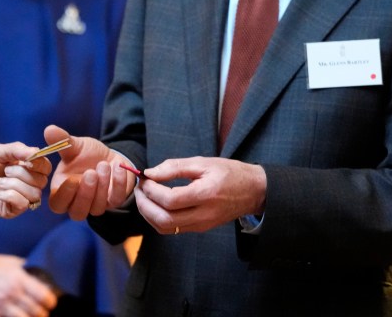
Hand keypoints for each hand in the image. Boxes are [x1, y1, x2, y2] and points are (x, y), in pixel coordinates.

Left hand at [0, 142, 50, 216]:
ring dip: (17, 185)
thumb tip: (37, 152)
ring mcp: (18, 197)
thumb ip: (18, 149)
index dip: (40, 164)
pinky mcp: (9, 210)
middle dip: (24, 173)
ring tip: (0, 181)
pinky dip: (12, 196)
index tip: (26, 160)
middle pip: (42, 181)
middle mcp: (24, 183)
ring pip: (34, 194)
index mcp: (24, 167)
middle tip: (6, 170)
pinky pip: (23, 205)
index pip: (45, 167)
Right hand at [0, 236, 57, 316]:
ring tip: (29, 316)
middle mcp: (11, 292)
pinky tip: (11, 316)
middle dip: (42, 314)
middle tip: (41, 313)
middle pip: (36, 312)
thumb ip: (26, 270)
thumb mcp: (11, 262)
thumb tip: (42, 277)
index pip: (44, 296)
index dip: (50, 302)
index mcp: (18, 278)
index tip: (50, 303)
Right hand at [43, 124, 135, 220]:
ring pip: (97, 208)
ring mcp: (97, 204)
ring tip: (103, 165)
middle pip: (77, 212)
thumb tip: (49, 129)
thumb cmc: (86, 155)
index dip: (64, 195)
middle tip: (91, 173)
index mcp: (63, 190)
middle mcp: (78, 202)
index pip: (58, 204)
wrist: (108, 156)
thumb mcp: (74, 146)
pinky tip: (117, 167)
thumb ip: (62, 141)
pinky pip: (116, 199)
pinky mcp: (114, 201)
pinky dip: (117, 183)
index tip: (72, 179)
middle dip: (85, 194)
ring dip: (101, 187)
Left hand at [133, 156, 266, 233]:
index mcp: (205, 195)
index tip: (144, 178)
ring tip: (143, 196)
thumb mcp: (203, 162)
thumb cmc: (229, 173)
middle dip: (145, 205)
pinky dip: (157, 219)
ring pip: (166, 228)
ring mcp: (201, 225)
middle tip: (138, 189)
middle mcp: (203, 215)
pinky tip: (154, 205)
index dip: (151, 190)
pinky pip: (172, 229)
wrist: (252, 191)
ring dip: (148, 214)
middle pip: (164, 219)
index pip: (170, 200)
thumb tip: (150, 173)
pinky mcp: (199, 228)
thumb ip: (174, 167)